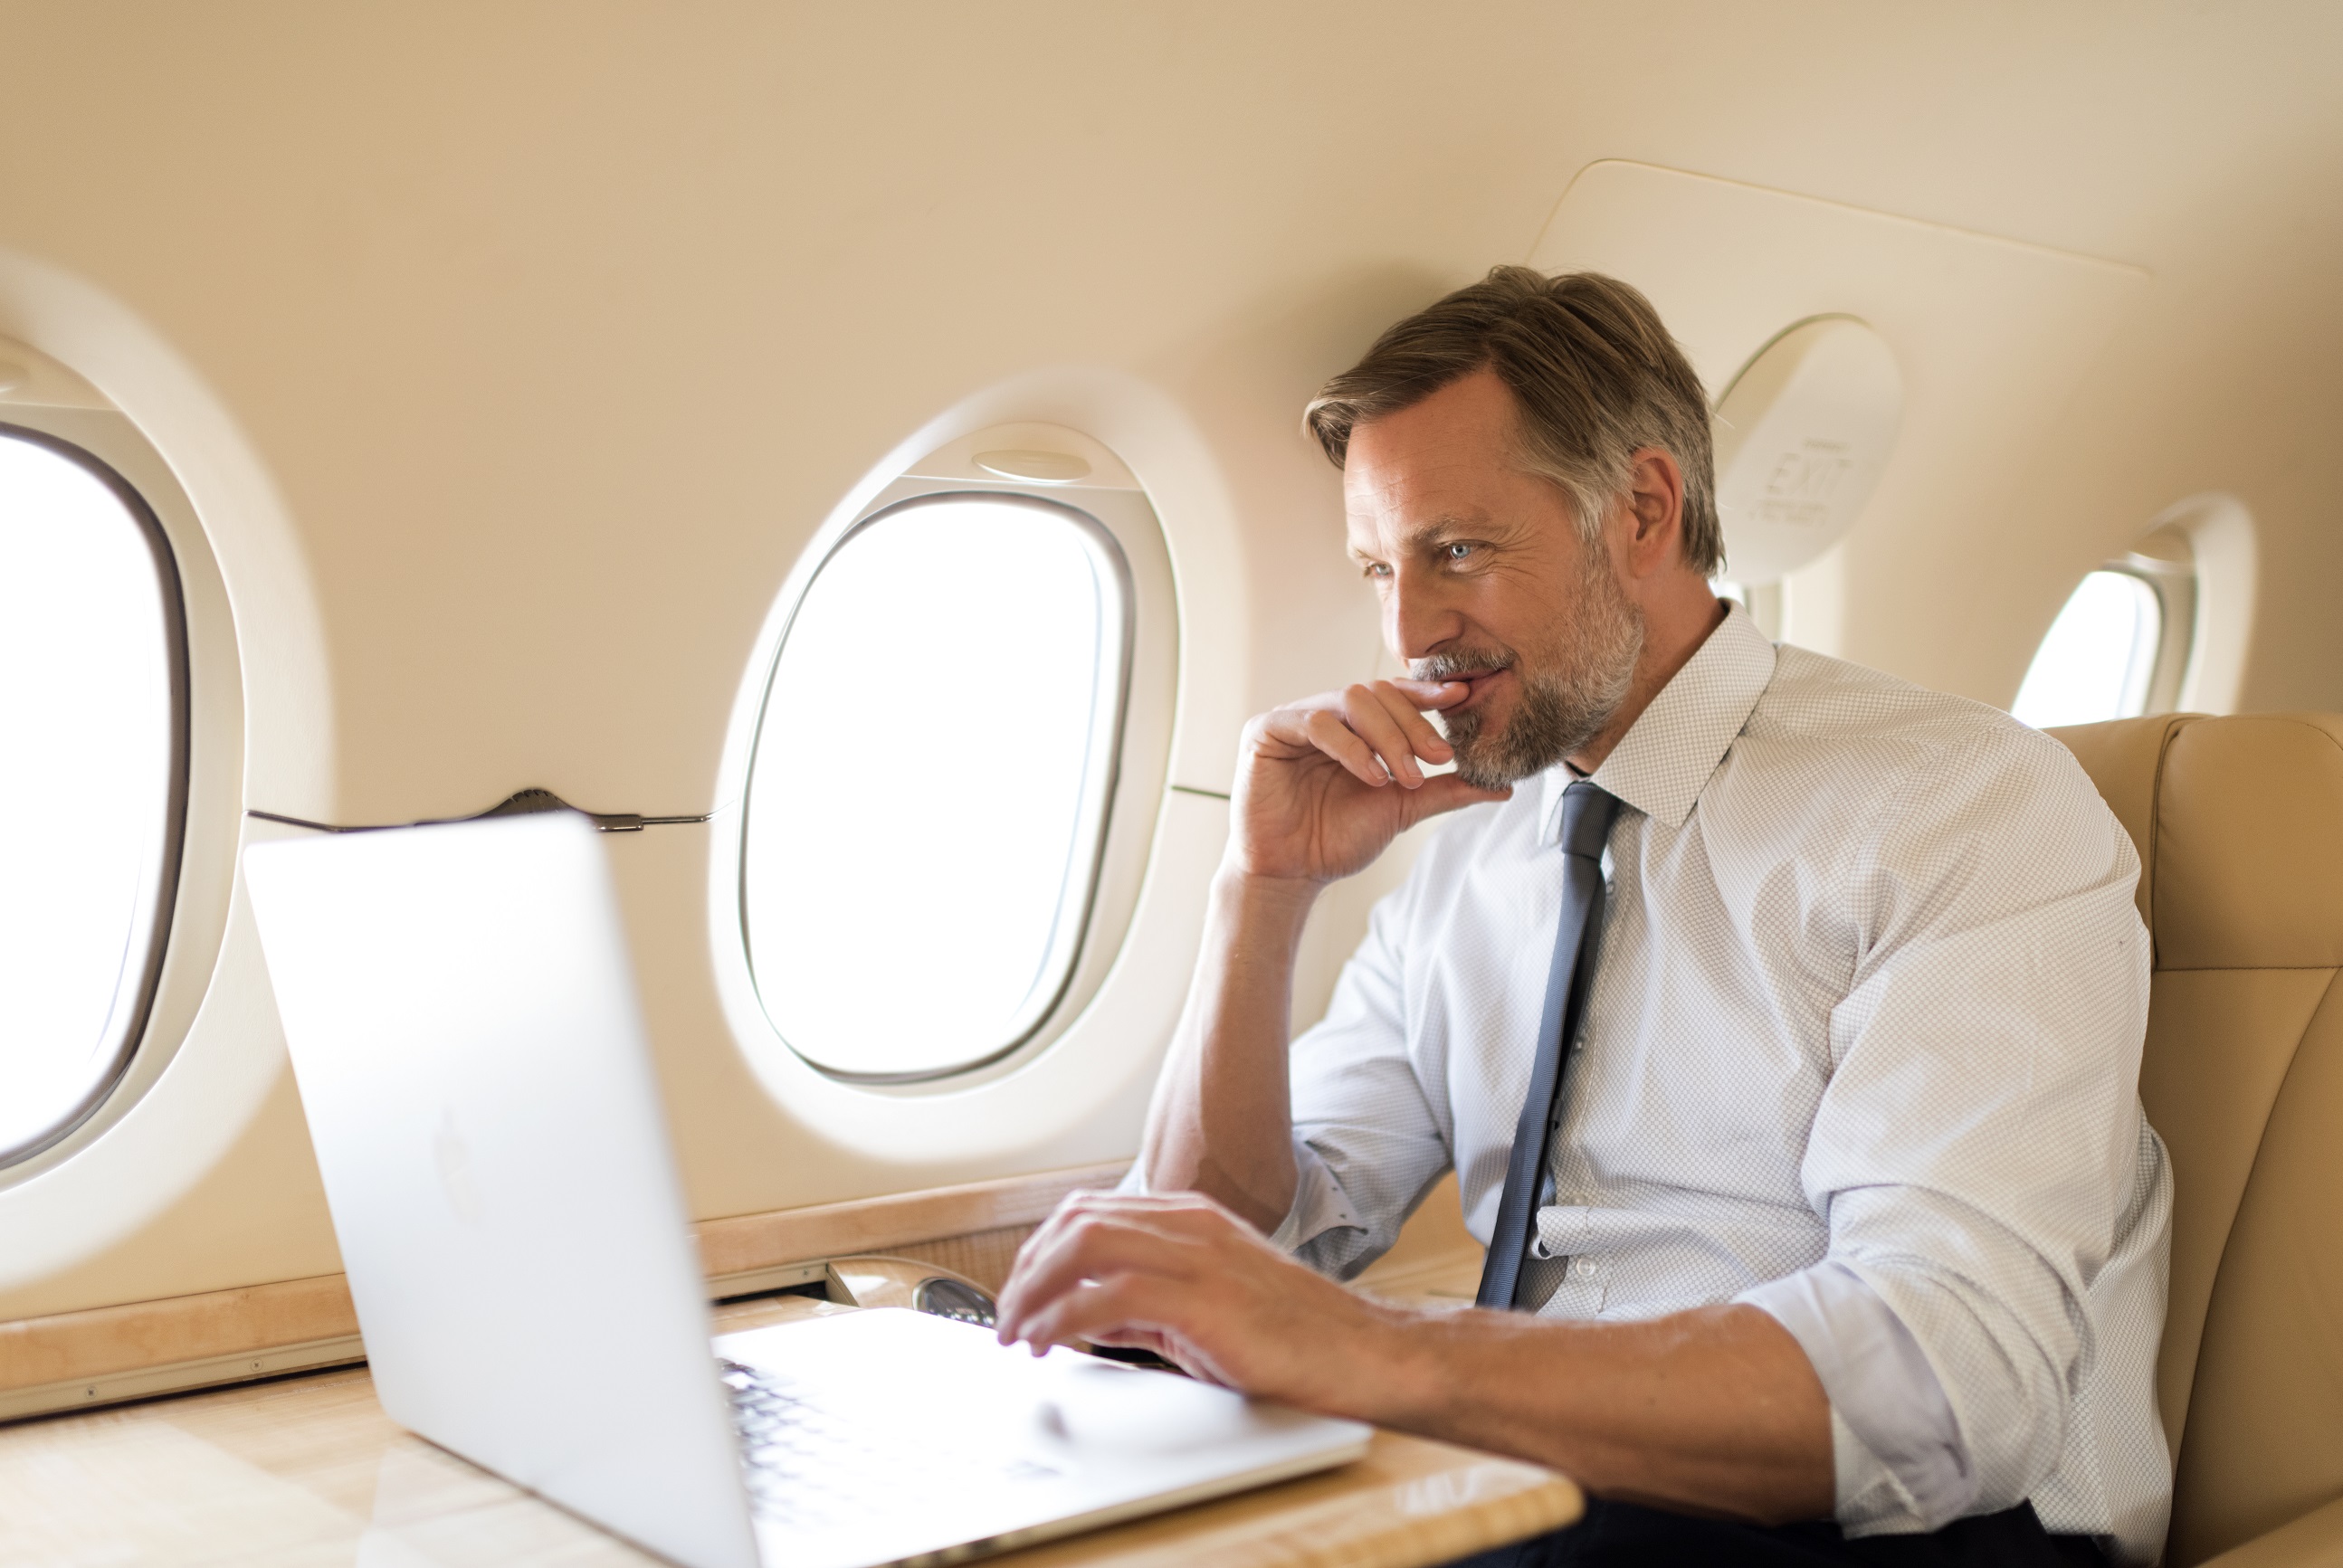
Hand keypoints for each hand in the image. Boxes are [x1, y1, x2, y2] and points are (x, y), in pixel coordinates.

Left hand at [993, 1191, 1398, 1410]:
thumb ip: (1147, 1306)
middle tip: (1007, 1316)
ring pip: (1083, 1244)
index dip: (1042, 1250)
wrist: (1363, 1354)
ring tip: (1018, 1331)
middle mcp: (1190, 1225)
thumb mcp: (1208, 1308)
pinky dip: (1066, 1318)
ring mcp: (1198, 1255)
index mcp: (1192, 1218)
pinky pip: (1110, 1295)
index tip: (1023, 1291)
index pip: (1091, 1211)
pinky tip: (1053, 1342)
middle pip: (1075, 1219)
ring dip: (1035, 1290)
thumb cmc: (1297, 1337)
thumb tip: (1089, 1318)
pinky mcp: (1203, 1297)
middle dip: (1027, 1269)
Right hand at [1230, 680, 1511, 884]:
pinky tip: (1372, 776)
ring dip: (1387, 737)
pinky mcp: (1267, 731)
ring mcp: (1294, 719)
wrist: (1293, 874)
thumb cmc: (1337, 840)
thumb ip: (1446, 791)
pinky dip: (1350, 747)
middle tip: (1438, 758)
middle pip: (1376, 692)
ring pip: (1350, 700)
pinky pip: (1315, 722)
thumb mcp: (1402, 808)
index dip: (1427, 692)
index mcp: (1354, 726)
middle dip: (1412, 725)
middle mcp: (1325, 714)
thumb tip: (1503, 786)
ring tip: (1405, 777)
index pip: (1393, 694)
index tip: (1462, 698)